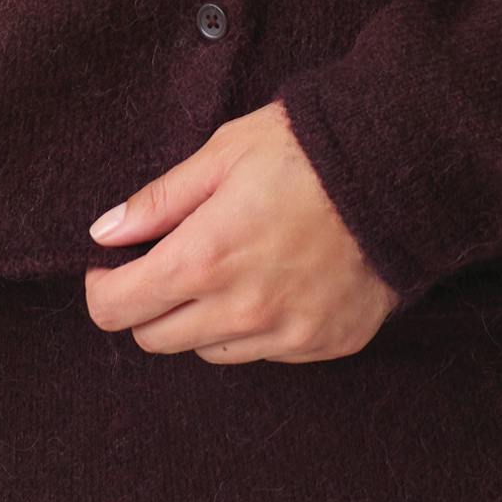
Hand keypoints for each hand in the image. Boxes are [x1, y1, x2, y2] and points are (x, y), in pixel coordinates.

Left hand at [81, 99, 399, 362]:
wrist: (398, 170)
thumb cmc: (305, 150)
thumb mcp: (222, 153)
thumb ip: (159, 201)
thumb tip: (105, 233)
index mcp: (203, 259)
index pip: (116, 309)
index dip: (103, 288)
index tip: (113, 266)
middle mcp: (239, 311)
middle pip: (155, 338)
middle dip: (149, 302)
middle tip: (172, 260)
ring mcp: (285, 334)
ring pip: (208, 349)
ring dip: (203, 318)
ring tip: (233, 265)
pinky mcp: (323, 344)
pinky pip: (265, 351)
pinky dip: (257, 326)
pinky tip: (278, 280)